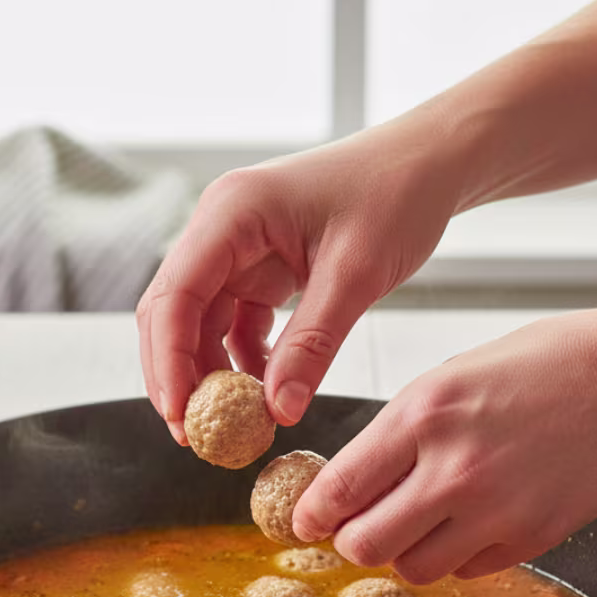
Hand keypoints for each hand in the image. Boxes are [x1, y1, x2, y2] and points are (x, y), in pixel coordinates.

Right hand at [136, 115, 465, 442]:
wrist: (429, 163)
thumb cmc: (396, 194)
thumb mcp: (355, 276)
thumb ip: (312, 345)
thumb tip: (279, 412)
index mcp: (231, 213)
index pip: (175, 295)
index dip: (168, 361)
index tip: (181, 415)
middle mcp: (220, 228)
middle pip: (171, 311)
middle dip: (177, 373)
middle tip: (193, 433)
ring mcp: (236, 249)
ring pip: (197, 322)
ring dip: (208, 372)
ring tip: (229, 423)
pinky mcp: (257, 268)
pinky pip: (233, 323)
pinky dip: (241, 361)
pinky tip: (263, 392)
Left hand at [293, 306, 596, 582]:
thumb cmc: (549, 364)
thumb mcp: (452, 376)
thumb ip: (398, 431)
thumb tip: (353, 479)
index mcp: (423, 416)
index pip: (341, 488)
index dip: (311, 515)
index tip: (303, 522)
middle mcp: (453, 470)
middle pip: (366, 545)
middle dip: (351, 541)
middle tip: (356, 526)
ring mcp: (495, 511)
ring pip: (412, 569)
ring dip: (401, 553)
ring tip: (415, 523)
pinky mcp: (532, 538)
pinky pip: (465, 571)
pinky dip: (452, 557)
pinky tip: (465, 523)